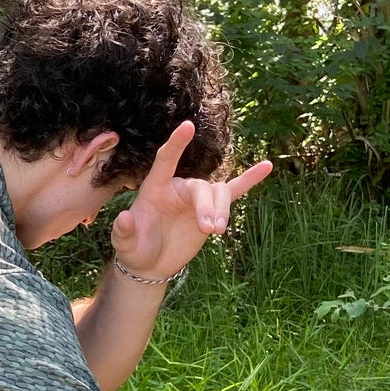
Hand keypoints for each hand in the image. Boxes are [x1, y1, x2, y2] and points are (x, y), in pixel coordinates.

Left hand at [112, 121, 272, 279]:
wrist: (150, 263)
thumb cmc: (134, 248)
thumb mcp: (124, 243)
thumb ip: (123, 231)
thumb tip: (124, 218)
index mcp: (155, 187)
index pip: (165, 160)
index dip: (176, 144)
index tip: (188, 126)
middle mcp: (178, 188)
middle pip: (200, 187)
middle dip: (207, 206)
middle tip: (209, 230)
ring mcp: (196, 199)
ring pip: (218, 194)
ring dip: (222, 210)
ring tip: (218, 231)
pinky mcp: (211, 211)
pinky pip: (234, 191)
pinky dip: (249, 180)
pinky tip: (267, 166)